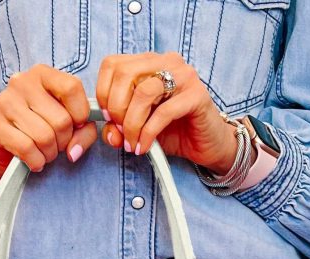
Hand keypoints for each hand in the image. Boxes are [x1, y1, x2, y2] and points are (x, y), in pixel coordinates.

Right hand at [0, 65, 98, 182]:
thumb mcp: (68, 126)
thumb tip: (74, 151)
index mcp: (42, 74)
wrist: (3, 147)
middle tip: (55, 145)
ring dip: (49, 154)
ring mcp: (5, 102)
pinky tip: (34, 160)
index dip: (81, 114)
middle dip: (64, 141)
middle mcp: (21, 82)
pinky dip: (36, 161)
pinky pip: (27, 148)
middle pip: (61, 119)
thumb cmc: (40, 131)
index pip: (71, 88)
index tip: (76, 126)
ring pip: (44, 137)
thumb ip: (84, 132)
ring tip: (44, 153)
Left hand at [95, 52, 238, 173]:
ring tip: (132, 143)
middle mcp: (166, 62)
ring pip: (143, 92)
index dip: (103, 92)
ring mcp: (184, 76)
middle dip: (116, 108)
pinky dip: (148, 133)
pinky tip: (145, 146)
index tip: (107, 117)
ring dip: (132, 123)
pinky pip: (163, 112)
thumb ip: (119, 127)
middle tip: (120, 132)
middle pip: (124, 74)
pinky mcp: (196, 95)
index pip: (112, 64)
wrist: (206, 145)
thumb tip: (109, 131)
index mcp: (149, 63)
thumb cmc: (173, 131)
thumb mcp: (138, 129)